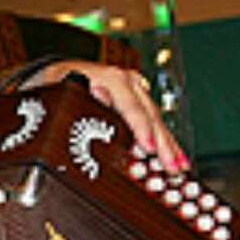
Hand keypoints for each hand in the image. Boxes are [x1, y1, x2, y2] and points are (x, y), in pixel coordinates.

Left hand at [28, 60, 188, 173]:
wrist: (62, 72)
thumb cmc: (60, 85)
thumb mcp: (64, 91)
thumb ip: (81, 96)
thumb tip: (99, 96)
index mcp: (111, 78)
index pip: (131, 107)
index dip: (141, 128)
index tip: (149, 147)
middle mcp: (128, 83)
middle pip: (150, 116)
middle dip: (163, 144)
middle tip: (173, 167)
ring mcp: (136, 90)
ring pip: (157, 120)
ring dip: (169, 145)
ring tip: (179, 167)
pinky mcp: (140, 100)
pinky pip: (155, 122)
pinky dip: (165, 141)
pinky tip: (175, 157)